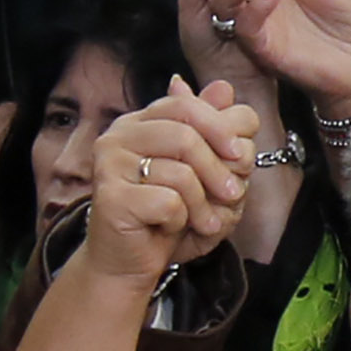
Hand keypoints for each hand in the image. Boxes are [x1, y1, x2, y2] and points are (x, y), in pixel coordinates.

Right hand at [79, 86, 261, 285]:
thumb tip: (224, 89)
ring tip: (206, 222)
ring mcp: (109, 164)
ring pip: (181, 170)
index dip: (223, 128)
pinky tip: (170, 227)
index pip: (188, 104)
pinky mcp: (110, 197)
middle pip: (187, 134)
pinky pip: (168, 202)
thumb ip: (214, 130)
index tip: (241, 156)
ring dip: (204, 202)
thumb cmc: (169, 215)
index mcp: (140, 121)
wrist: (130, 262)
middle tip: (234, 194)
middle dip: (220, 168)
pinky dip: (181, 220)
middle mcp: (119, 135)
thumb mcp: (205, 171)